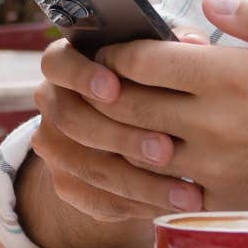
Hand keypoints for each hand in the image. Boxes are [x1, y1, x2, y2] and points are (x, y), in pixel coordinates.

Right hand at [29, 28, 207, 222]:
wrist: (127, 135)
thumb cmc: (149, 83)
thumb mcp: (157, 59)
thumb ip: (171, 46)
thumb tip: (193, 43)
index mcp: (67, 64)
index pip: (56, 62)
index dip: (81, 75)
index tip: (114, 88)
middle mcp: (54, 104)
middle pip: (72, 120)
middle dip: (122, 137)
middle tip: (167, 149)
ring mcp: (56, 148)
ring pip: (89, 168)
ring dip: (141, 182)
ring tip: (187, 191)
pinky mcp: (67, 186)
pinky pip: (98, 200)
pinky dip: (139, 204)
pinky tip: (174, 204)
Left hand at [95, 0, 247, 214]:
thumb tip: (208, 3)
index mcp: (231, 76)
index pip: (144, 60)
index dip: (116, 53)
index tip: (110, 50)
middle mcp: (213, 123)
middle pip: (127, 105)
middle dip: (99, 92)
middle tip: (88, 84)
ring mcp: (212, 169)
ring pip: (134, 151)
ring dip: (109, 136)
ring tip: (96, 123)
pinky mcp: (217, 205)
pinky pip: (158, 193)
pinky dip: (135, 180)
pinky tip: (127, 168)